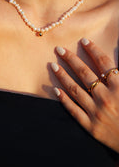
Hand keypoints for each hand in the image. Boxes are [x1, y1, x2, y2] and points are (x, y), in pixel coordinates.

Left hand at [51, 38, 118, 153]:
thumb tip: (113, 65)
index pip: (104, 62)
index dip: (93, 50)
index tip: (83, 41)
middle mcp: (106, 97)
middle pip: (85, 73)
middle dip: (71, 59)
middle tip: (59, 50)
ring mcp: (96, 112)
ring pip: (75, 89)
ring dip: (63, 76)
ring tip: (53, 66)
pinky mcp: (90, 126)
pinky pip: (74, 110)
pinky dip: (64, 99)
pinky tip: (55, 90)